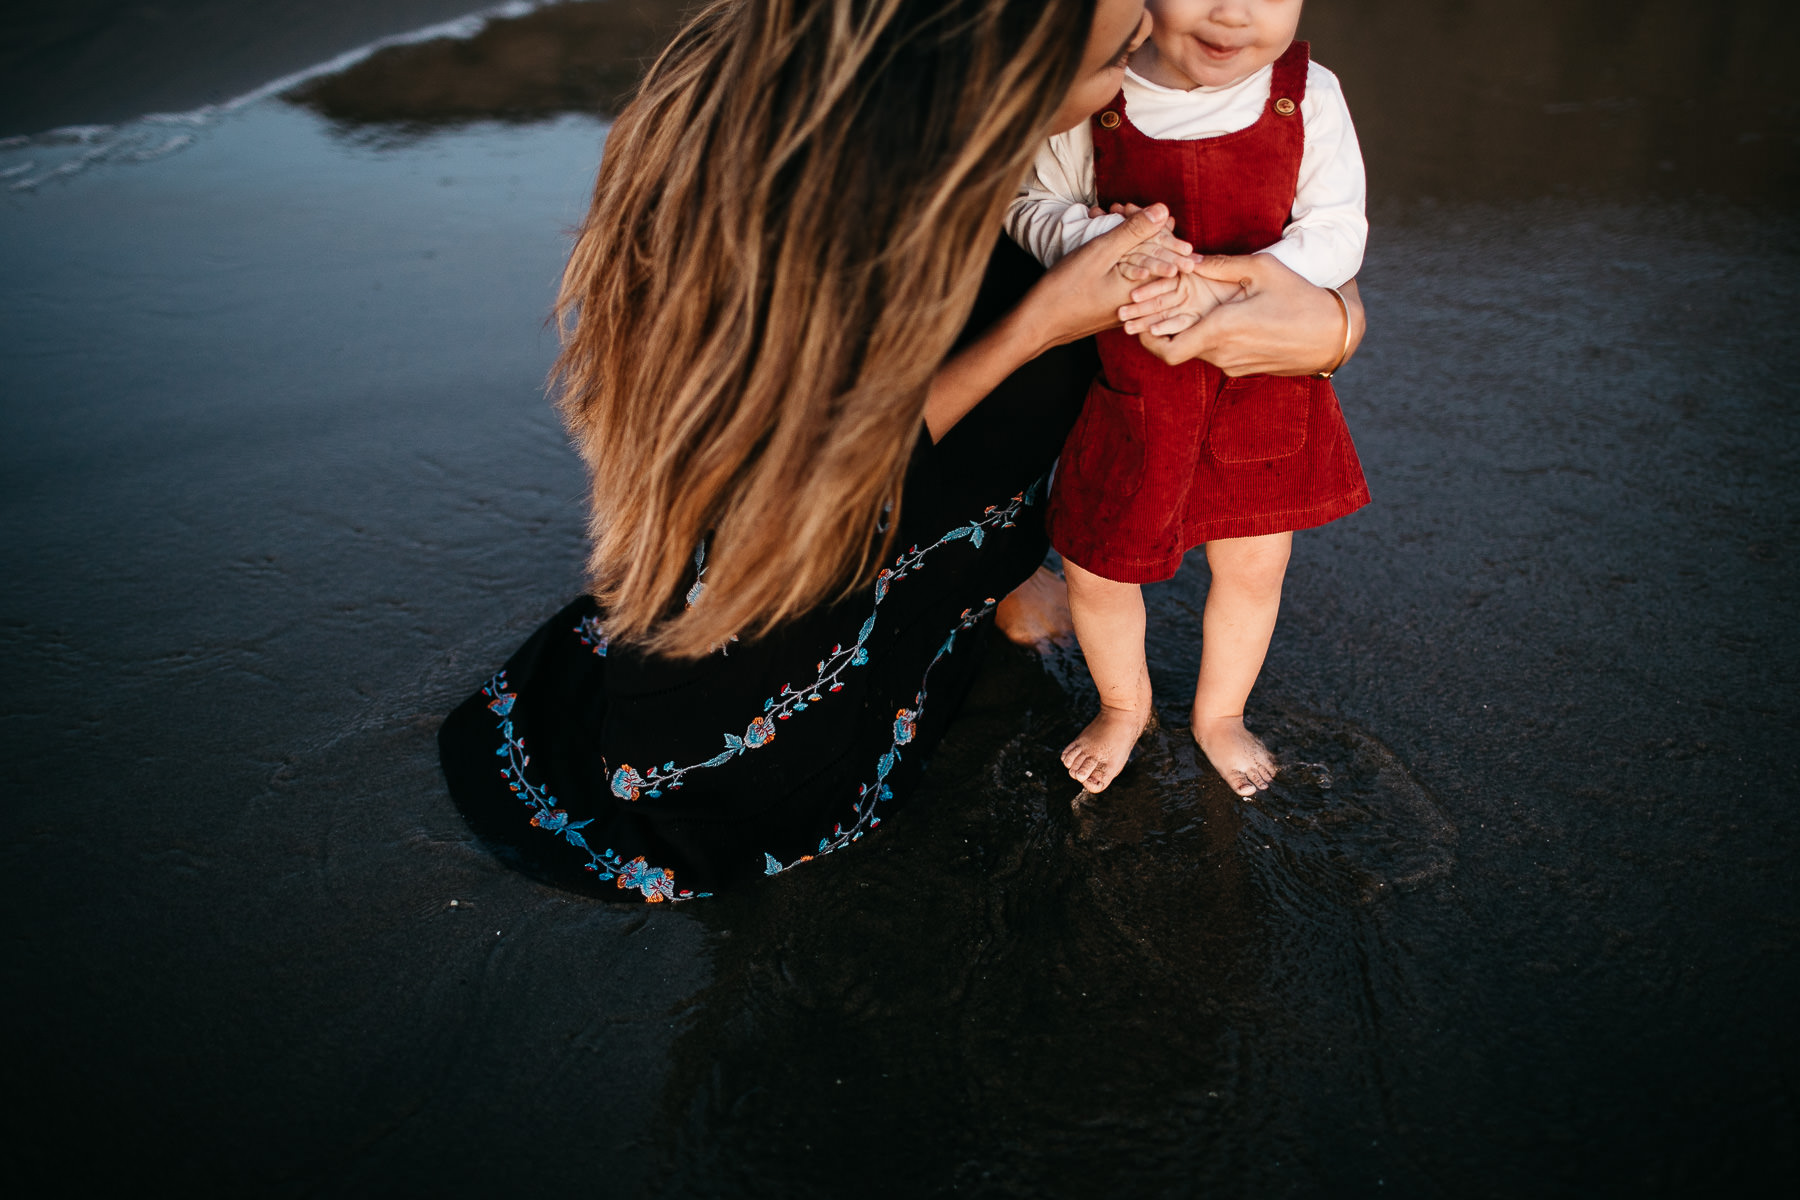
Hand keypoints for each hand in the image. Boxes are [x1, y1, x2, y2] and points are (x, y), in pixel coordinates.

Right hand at [1016, 203, 1194, 350]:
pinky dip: (1118, 257)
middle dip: (1140, 230)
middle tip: (1120, 208)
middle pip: (1154, 258)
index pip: (1167, 251)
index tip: (1129, 207)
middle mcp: (1141, 300)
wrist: (1038, 323)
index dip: (1154, 224)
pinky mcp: (1114, 308)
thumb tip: (1164, 210)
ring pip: (1139, 266)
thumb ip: (1134, 231)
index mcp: (1143, 287)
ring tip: (1111, 218)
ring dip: (1128, 241)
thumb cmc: (1066, 289)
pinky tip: (1105, 243)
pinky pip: (1125, 278)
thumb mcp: (1101, 252)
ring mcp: (1127, 307)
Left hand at [1133, 253, 1363, 375]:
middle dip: (1160, 331)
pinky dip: (1206, 340)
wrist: (1333, 335)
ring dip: (1185, 333)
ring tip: (1178, 310)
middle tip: (1145, 312)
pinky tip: (1212, 320)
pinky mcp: (1244, 370)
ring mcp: (1233, 365)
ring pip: (1195, 352)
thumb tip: (1190, 258)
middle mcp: (1223, 354)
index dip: (1146, 338)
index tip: (1136, 321)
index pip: (1167, 350)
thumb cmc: (1301, 297)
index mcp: (1222, 330)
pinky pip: (1215, 355)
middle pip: (1176, 350)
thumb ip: (1223, 264)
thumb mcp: (1263, 269)